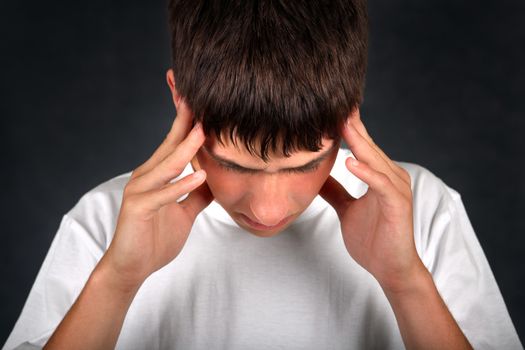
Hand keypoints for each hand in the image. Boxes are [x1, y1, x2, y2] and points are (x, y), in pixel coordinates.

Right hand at [99, 101, 212, 289]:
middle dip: (185, 122)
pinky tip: (200, 175)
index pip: (175, 144)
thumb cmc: (155, 238)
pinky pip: (164, 194)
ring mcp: (139, 190)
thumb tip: (214, 180)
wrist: (131, 267)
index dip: (187, 123)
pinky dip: (182, 185)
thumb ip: (196, 195)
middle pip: (169, 145)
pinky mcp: (137, 208)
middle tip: (199, 97)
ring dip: (186, 148)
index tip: (202, 103)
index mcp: (156, 175)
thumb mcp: (184, 213)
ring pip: (167, 165)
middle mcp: (145, 176)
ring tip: (204, 131)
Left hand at [320, 108, 425, 292]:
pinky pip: (380, 184)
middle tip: (333, 101)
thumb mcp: (347, 210)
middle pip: (368, 146)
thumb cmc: (373, 240)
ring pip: (374, 159)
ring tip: (340, 123)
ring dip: (358, 141)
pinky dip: (366, 172)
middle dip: (351, 125)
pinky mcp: (397, 204)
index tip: (327, 109)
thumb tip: (317, 177)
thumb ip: (336, 191)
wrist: (390, 269)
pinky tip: (350, 161)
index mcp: (379, 175)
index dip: (347, 128)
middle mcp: (390, 176)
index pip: (361, 145)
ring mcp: (395, 189)